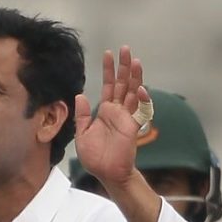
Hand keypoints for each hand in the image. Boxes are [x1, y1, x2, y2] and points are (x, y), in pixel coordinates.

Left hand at [74, 46, 149, 190]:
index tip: (108, 54)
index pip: (108, 85)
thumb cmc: (95, 156)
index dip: (109, 70)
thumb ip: (82, 115)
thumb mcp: (82, 133)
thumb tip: (80, 95)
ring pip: (133, 92)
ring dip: (135, 77)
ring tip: (135, 60)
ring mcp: (127, 117)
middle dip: (124, 66)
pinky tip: (139, 87)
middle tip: (125, 49)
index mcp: (105, 111)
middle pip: (122, 83)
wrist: (106, 172)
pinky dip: (141, 98)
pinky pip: (140, 109)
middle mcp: (118, 110)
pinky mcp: (133, 126)